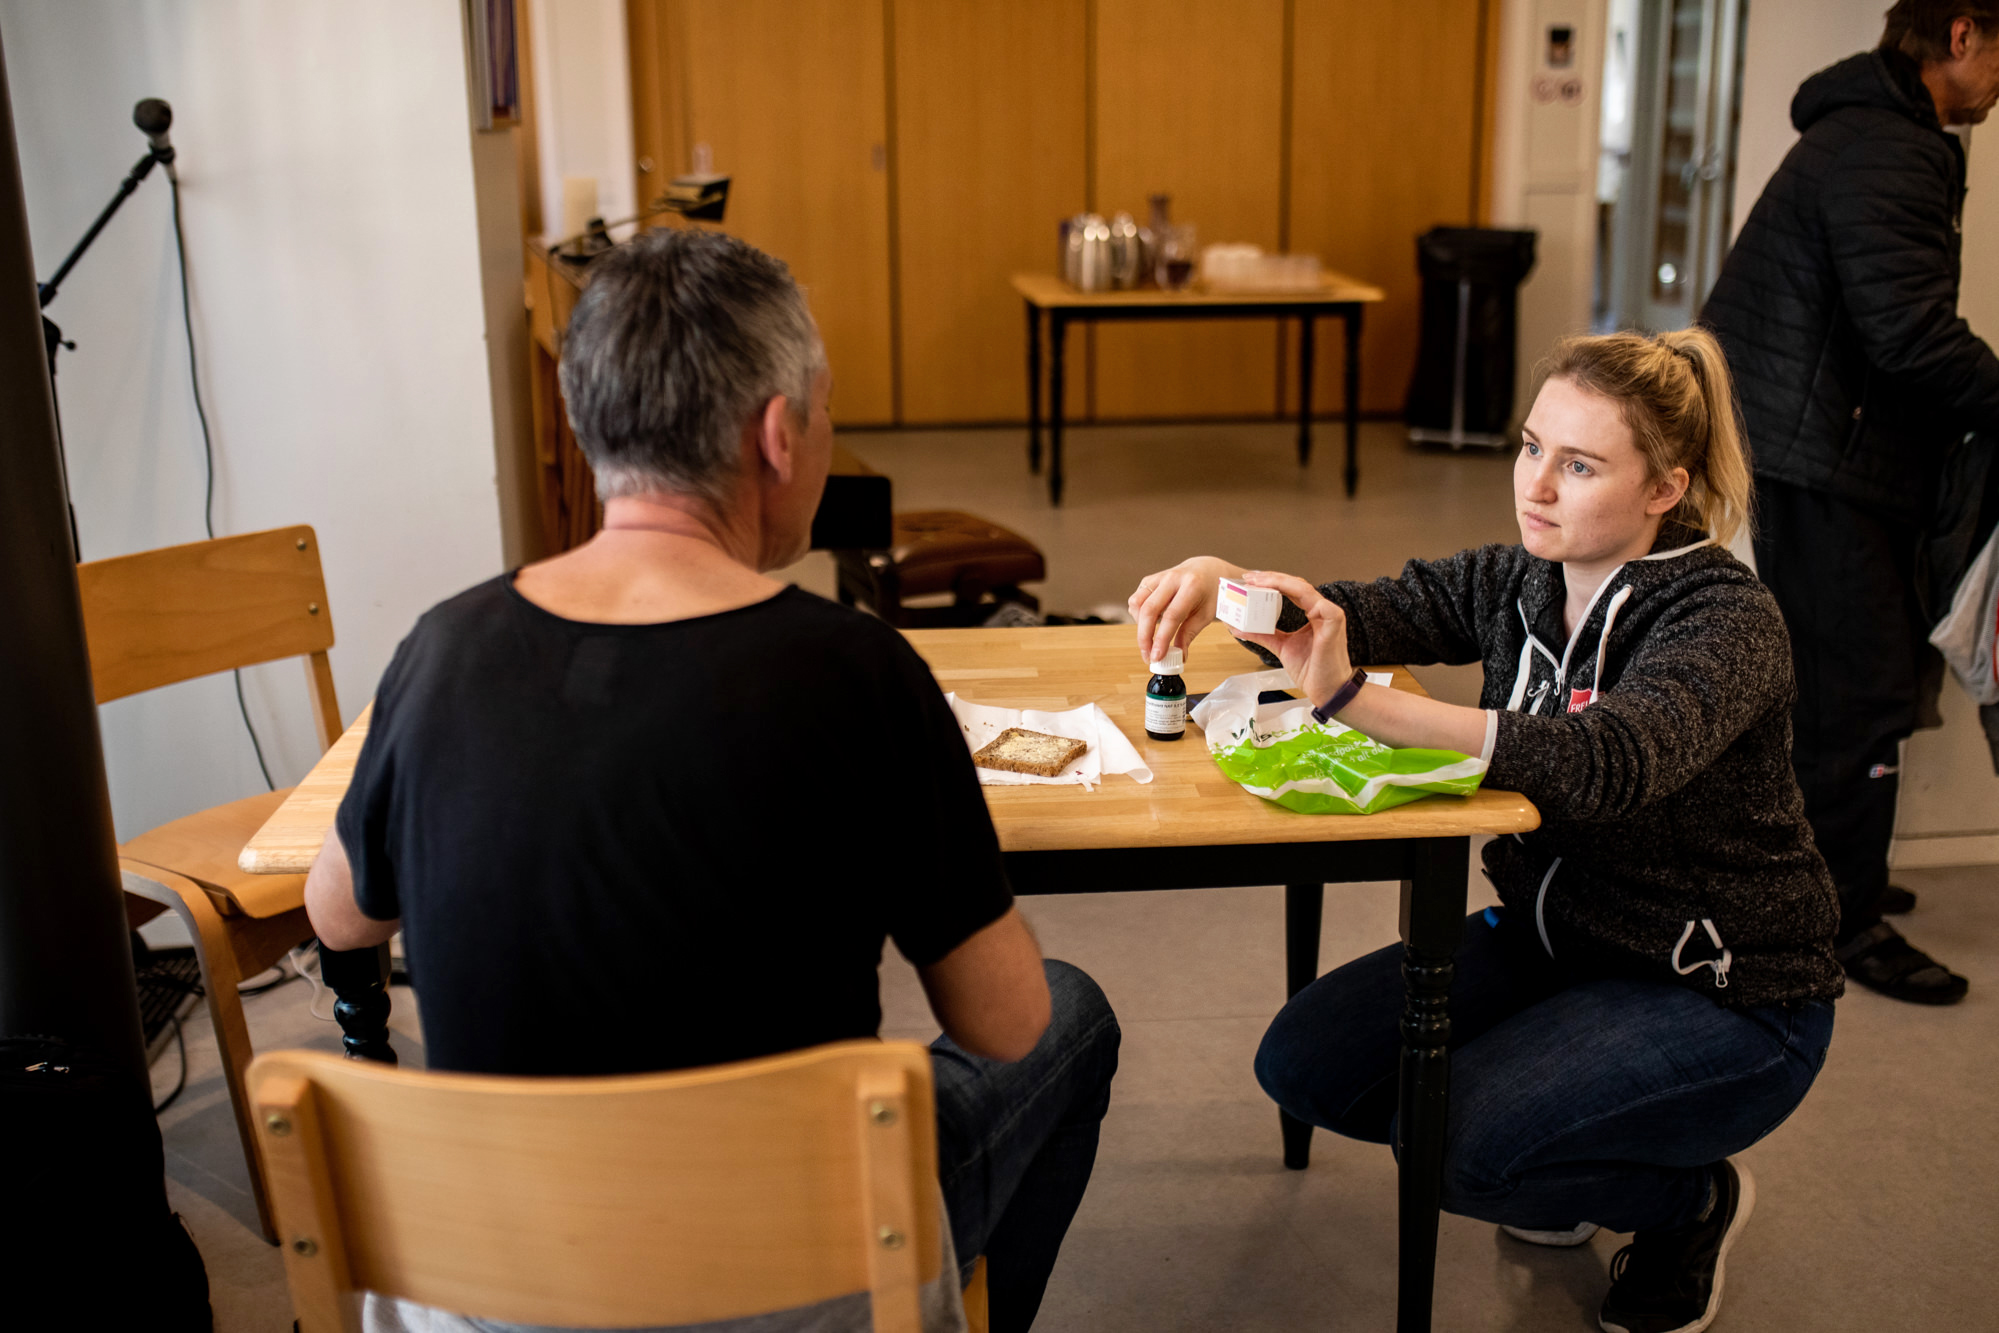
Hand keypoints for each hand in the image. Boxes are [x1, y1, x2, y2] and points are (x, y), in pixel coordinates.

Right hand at [1129, 556, 1242, 664]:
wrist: (1207, 570)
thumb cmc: (1210, 593)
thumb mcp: (1206, 614)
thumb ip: (1189, 634)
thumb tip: (1179, 657)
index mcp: (1192, 586)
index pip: (1172, 616)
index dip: (1161, 639)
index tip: (1157, 657)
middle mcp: (1172, 578)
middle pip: (1149, 610)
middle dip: (1144, 637)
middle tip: (1148, 656)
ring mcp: (1159, 577)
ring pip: (1137, 603)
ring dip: (1139, 626)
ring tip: (1150, 639)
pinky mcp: (1149, 580)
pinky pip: (1136, 600)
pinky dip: (1138, 616)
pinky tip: (1150, 623)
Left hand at [1231, 571, 1354, 706]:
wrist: (1327, 691)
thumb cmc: (1311, 669)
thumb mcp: (1281, 647)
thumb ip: (1263, 635)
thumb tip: (1238, 628)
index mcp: (1313, 613)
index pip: (1291, 589)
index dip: (1271, 582)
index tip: (1249, 580)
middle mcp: (1322, 610)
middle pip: (1296, 584)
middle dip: (1271, 578)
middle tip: (1249, 577)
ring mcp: (1330, 615)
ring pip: (1304, 589)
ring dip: (1280, 582)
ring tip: (1258, 582)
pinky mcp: (1335, 623)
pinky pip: (1319, 605)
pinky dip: (1300, 595)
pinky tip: (1282, 592)